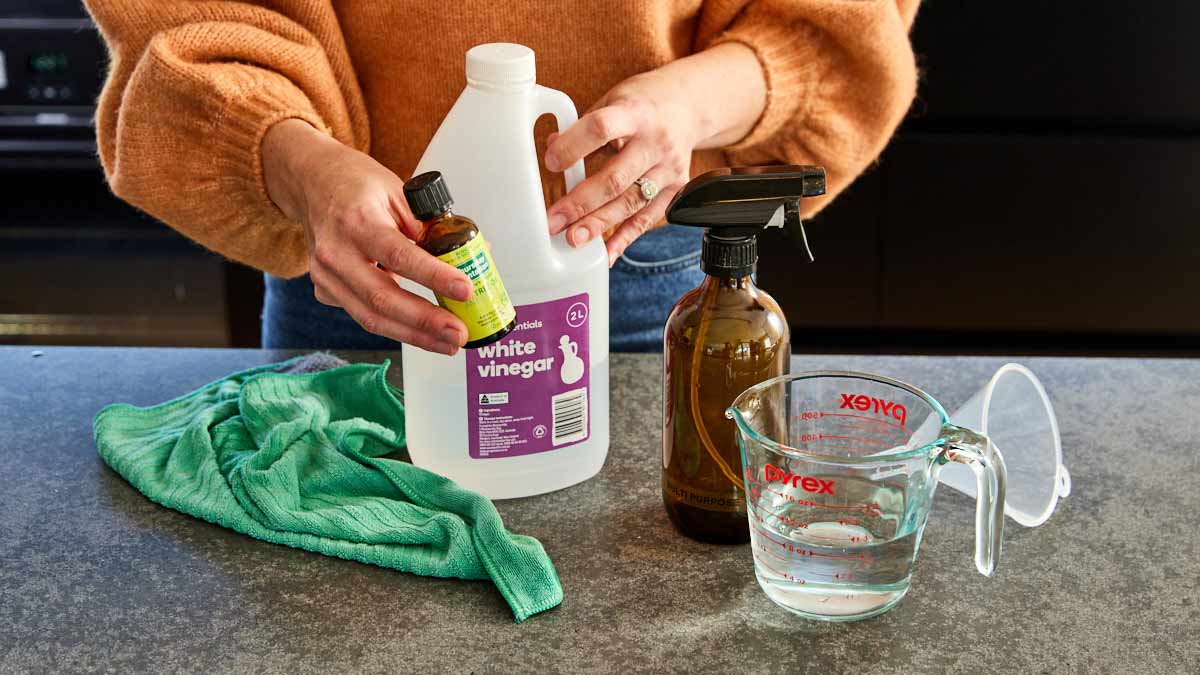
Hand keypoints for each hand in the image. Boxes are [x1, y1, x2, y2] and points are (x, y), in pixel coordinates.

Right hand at [262, 119, 471, 354]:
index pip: (398, 255)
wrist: (314, 182)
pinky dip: (395, 326)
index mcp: (357, 220)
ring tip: (447, 343)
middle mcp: (335, 252)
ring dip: (413, 335)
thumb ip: (430, 227)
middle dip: (425, 322)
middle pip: (382, 298)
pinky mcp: (325, 290)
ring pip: (371, 316)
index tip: (465, 290)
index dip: (434, 276)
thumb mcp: (399, 193)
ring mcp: (325, 275)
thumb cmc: (357, 184)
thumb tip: (470, 255)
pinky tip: (422, 332)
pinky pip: (363, 314)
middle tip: (459, 332)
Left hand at [544, 43, 767, 265]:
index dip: (575, 147)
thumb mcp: (613, 100)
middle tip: (554, 222)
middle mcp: (655, 142)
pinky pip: (647, 218)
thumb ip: (584, 126)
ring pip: (631, 203)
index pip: (602, 128)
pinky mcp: (676, 189)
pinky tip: (606, 252)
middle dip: (581, 203)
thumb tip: (552, 147)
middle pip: (616, 178)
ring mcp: (668, 168)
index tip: (551, 162)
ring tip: (573, 239)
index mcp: (635, 112)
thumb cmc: (643, 104)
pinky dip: (625, 237)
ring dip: (599, 224)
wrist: (690, 106)